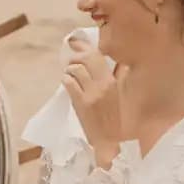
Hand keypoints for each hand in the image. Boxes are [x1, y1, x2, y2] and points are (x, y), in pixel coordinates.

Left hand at [61, 36, 128, 166]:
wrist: (110, 142)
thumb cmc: (113, 120)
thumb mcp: (117, 95)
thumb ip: (114, 77)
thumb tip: (109, 61)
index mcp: (113, 81)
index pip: (98, 56)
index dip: (84, 46)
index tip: (74, 41)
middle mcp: (103, 85)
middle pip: (86, 59)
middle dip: (74, 56)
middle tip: (70, 61)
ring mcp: (92, 94)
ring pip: (76, 69)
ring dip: (69, 69)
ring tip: (69, 74)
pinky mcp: (81, 104)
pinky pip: (69, 83)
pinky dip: (66, 80)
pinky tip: (67, 82)